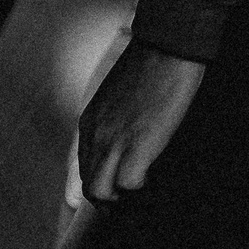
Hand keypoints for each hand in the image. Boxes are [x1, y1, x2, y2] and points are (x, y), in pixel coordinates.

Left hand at [77, 44, 204, 201]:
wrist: (166, 48)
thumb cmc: (148, 68)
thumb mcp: (114, 97)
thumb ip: (110, 121)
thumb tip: (122, 138)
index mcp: (88, 124)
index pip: (82, 170)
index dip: (99, 184)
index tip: (116, 189)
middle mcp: (94, 136)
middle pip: (90, 187)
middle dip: (108, 201)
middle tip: (130, 200)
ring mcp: (114, 141)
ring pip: (101, 192)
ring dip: (122, 198)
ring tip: (140, 192)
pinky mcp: (138, 144)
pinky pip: (129, 184)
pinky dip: (141, 187)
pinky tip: (153, 175)